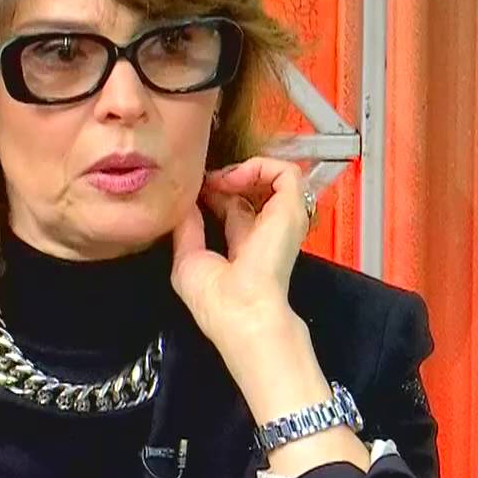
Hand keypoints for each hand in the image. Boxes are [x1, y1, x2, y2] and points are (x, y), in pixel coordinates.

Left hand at [169, 156, 312, 351]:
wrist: (242, 311)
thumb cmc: (216, 300)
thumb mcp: (188, 258)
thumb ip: (187, 227)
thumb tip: (185, 202)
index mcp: (244, 245)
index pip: (236, 206)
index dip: (215, 191)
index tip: (196, 189)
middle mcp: (266, 230)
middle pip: (253, 189)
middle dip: (227, 177)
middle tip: (205, 181)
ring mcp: (283, 218)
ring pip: (272, 176)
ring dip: (244, 169)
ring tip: (220, 179)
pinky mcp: (293, 208)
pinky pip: (285, 171)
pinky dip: (258, 166)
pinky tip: (234, 180)